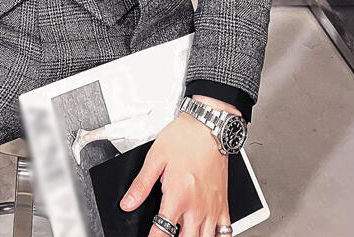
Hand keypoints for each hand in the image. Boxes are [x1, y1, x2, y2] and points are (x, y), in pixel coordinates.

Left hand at [120, 97, 237, 236]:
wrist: (208, 127)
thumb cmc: (183, 138)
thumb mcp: (155, 158)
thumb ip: (141, 185)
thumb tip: (127, 203)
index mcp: (178, 196)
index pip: (163, 231)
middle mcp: (197, 207)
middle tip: (164, 236)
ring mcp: (212, 208)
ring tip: (184, 235)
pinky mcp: (223, 203)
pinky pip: (226, 232)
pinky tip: (207, 236)